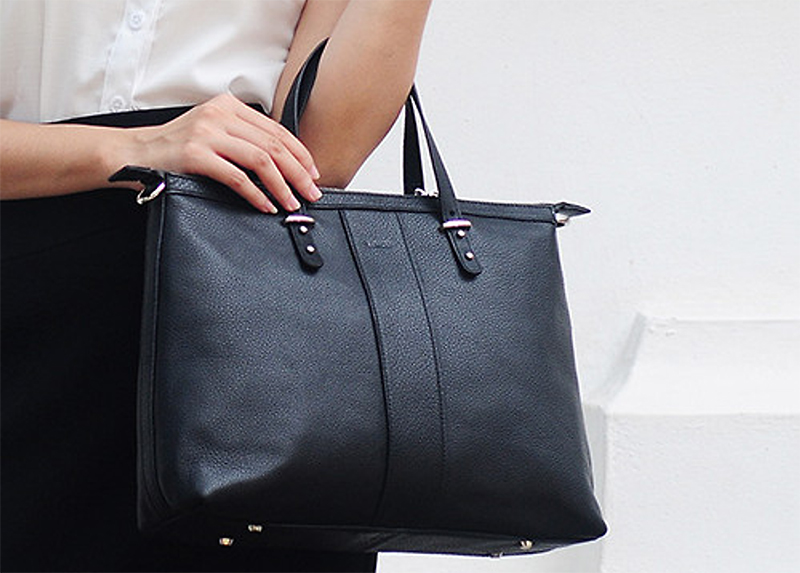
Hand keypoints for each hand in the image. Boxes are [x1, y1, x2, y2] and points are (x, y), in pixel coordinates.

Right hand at [127, 94, 320, 212]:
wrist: (133, 154)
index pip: (277, 130)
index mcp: (228, 106)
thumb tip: (283, 164)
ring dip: (282, 186)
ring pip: (261, 160)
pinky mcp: (195, 155)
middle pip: (274, 145)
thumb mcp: (212, 132)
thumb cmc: (175, 149)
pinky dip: (257, 194)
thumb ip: (242, 138)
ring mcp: (207, 133)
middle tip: (311, 193)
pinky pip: (237, 177)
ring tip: (292, 203)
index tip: (313, 173)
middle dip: (298, 173)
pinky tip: (266, 206)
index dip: (300, 154)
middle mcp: (220, 115)